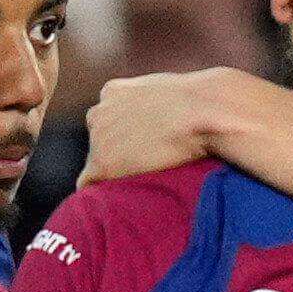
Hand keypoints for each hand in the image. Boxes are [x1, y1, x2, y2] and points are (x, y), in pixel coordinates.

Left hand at [79, 69, 255, 186]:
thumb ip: (150, 105)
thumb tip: (161, 120)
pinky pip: (88, 185)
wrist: (204, 112)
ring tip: (140, 180)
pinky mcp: (102, 163)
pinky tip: (118, 199)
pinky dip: (100, 194)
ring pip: (96, 163)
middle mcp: (98, 113)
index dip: (124, 137)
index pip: (106, 120)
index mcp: (112, 92)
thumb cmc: (199, 103)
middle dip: (115, 153)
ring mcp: (97, 138)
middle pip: (97, 142)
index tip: (142, 147)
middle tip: (144, 165)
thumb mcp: (167, 91)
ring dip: (113, 172)